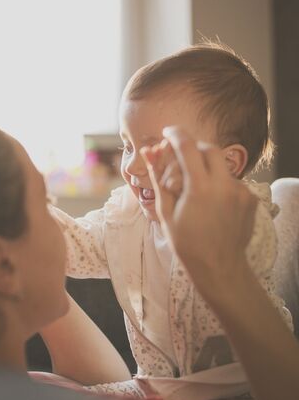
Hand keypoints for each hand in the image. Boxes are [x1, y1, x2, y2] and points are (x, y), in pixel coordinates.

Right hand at [141, 126, 257, 300]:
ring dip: (205, 167)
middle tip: (179, 160)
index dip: (175, 134)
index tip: (167, 132)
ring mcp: (240, 191)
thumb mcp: (165, 211)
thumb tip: (149, 152)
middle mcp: (224, 185)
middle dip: (193, 148)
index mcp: (200, 188)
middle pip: (209, 148)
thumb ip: (158, 177)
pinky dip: (217, 182)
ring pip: (221, 164)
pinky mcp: (250, 198)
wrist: (219, 267)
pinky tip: (208, 201)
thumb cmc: (186, 243)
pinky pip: (231, 180)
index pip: (187, 146)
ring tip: (193, 189)